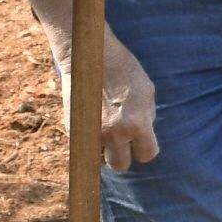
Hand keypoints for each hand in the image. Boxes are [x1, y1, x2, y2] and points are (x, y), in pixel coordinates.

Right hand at [90, 30, 162, 171]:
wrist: (91, 57)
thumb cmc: (125, 71)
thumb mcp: (147, 93)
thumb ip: (146, 118)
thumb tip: (144, 137)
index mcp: (136, 124)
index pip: (147, 155)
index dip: (145, 148)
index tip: (142, 141)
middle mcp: (114, 133)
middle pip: (120, 165)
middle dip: (124, 155)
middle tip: (123, 141)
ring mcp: (91, 132)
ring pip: (99, 160)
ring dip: (104, 151)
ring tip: (107, 133)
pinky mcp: (74, 128)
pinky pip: (84, 146)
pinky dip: (89, 141)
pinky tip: (93, 123)